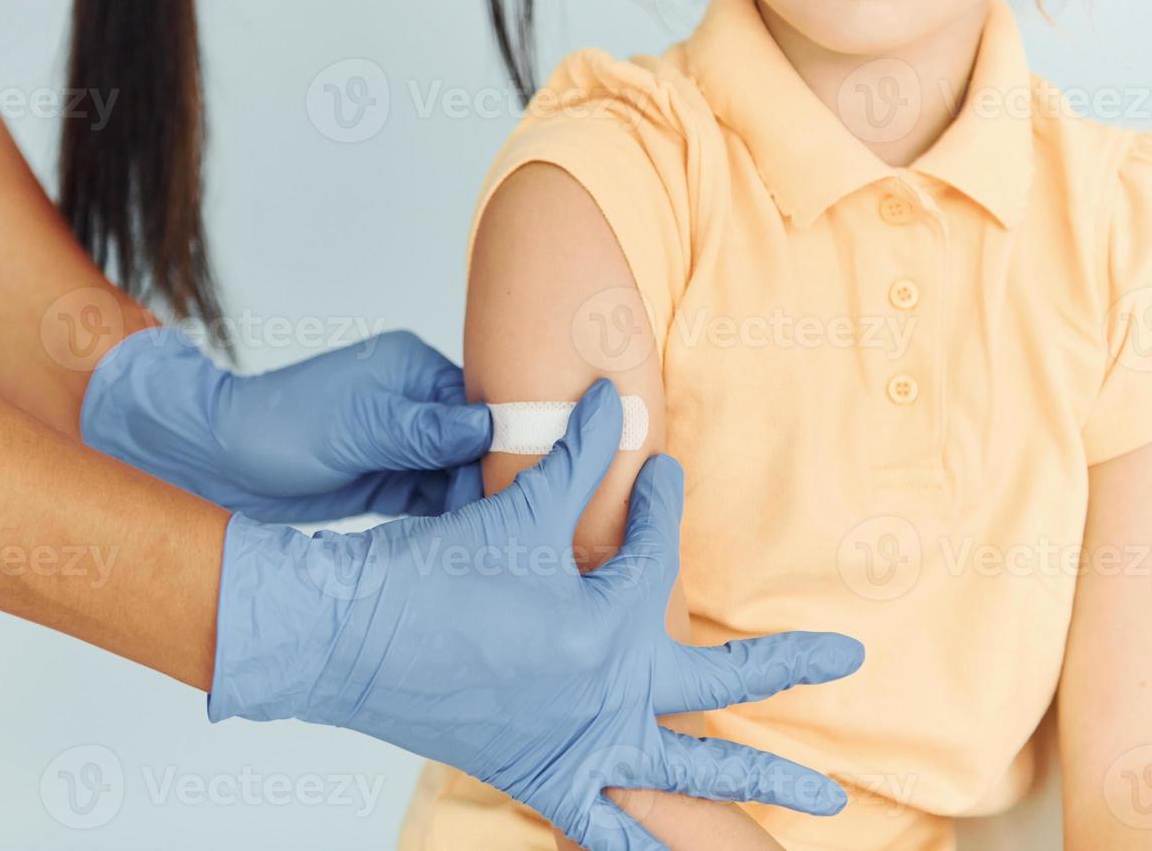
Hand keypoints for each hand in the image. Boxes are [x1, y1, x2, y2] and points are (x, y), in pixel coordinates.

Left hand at [80, 327, 491, 522]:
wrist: (218, 461)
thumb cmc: (279, 430)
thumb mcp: (360, 429)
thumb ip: (426, 432)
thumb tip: (492, 427)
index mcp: (411, 369)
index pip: (481, 407)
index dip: (506, 446)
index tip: (528, 486)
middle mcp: (413, 401)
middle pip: (476, 444)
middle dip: (491, 479)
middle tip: (514, 526)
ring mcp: (400, 442)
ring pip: (457, 475)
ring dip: (470, 503)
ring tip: (495, 543)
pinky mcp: (386, 478)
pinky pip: (431, 498)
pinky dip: (445, 519)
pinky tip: (463, 545)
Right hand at [210, 381, 863, 849]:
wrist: (350, 639)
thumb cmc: (431, 574)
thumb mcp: (515, 511)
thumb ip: (579, 457)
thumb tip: (617, 396)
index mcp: (607, 626)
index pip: (658, 557)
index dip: (663, 505)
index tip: (663, 474)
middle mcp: (608, 694)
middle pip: (720, 679)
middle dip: (789, 664)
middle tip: (851, 654)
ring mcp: (579, 745)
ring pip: (688, 772)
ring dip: (757, 784)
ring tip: (826, 805)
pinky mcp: (541, 778)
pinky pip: (606, 831)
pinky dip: (646, 850)